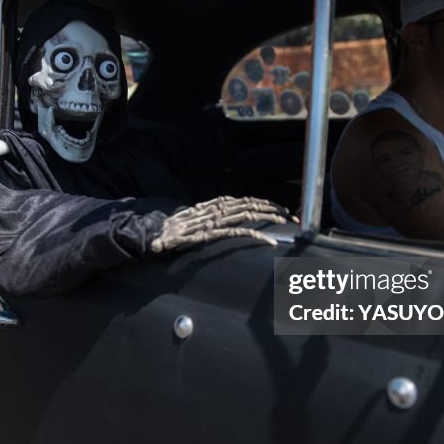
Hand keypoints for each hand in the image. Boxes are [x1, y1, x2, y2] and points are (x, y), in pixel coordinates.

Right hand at [149, 196, 294, 252]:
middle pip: (250, 204)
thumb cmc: (171, 233)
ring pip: (247, 214)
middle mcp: (214, 210)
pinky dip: (256, 236)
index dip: (263, 203)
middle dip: (273, 209)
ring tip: (287, 223)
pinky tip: (270, 242)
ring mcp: (212, 221)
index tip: (280, 209)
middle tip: (292, 216)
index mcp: (212, 207)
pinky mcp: (209, 234)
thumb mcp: (192, 223)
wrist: (151, 236)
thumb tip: (222, 216)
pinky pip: (237, 233)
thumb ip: (207, 218)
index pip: (243, 201)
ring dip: (270, 217)